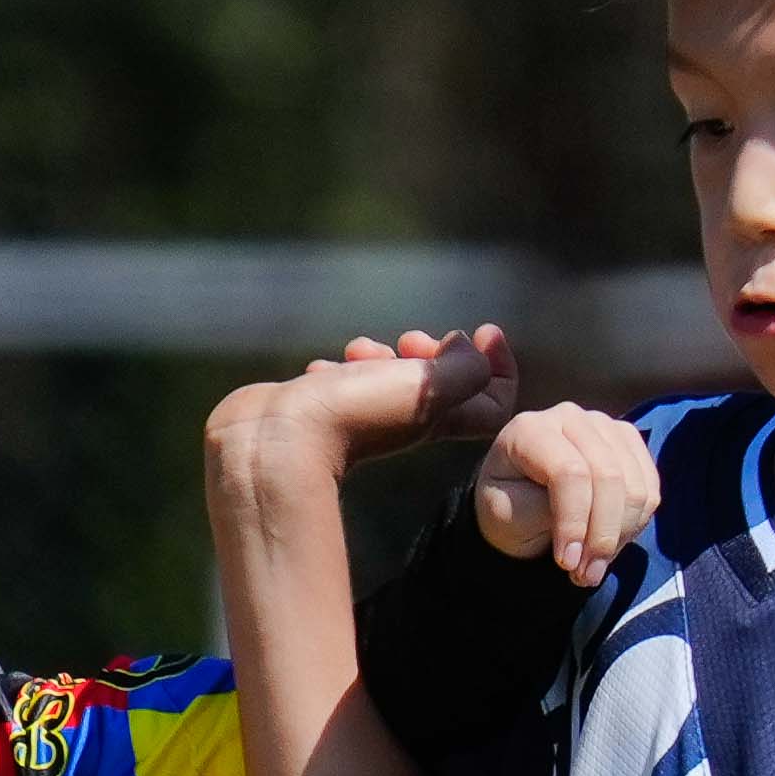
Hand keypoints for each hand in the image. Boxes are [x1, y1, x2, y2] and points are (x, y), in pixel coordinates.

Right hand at [205, 322, 524, 488]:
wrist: (274, 443)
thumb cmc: (354, 416)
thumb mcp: (429, 388)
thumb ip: (466, 368)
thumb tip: (466, 349)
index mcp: (439, 420)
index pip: (495, 402)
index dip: (500, 365)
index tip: (482, 332)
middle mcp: (405, 423)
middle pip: (440, 385)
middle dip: (431, 350)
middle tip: (410, 341)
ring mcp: (362, 419)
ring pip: (388, 379)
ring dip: (380, 354)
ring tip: (357, 351)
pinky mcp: (322, 413)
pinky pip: (341, 384)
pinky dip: (338, 370)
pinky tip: (321, 371)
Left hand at [467, 401, 658, 590]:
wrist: (519, 505)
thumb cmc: (507, 509)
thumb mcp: (507, 517)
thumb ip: (545, 512)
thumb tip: (588, 524)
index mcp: (530, 430)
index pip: (570, 472)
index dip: (574, 522)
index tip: (566, 563)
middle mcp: (570, 418)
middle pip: (608, 477)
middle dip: (601, 536)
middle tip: (584, 575)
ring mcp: (604, 426)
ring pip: (635, 486)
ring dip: (619, 537)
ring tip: (593, 566)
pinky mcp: (629, 444)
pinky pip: (649, 490)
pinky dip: (634, 526)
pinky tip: (608, 545)